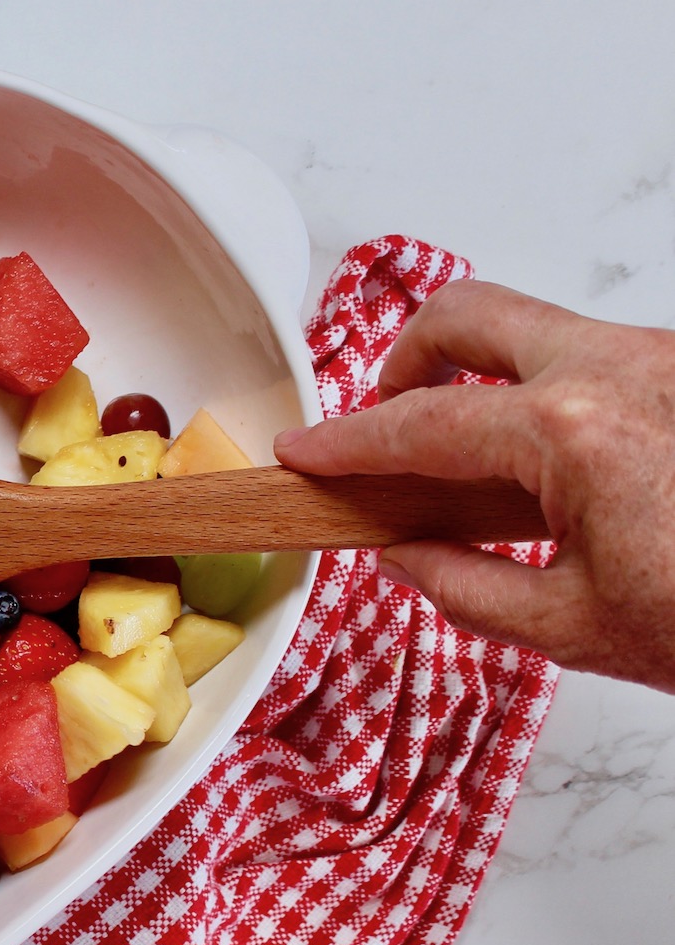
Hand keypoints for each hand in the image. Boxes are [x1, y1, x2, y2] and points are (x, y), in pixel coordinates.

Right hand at [275, 279, 674, 692]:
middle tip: (385, 422)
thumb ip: (463, 586)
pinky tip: (554, 475)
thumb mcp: (576, 628)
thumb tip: (407, 557)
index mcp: (571, 432)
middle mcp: (618, 368)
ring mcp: (664, 360)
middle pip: (467, 316)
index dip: (344, 443)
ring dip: (483, 382)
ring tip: (475, 471)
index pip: (417, 425)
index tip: (305, 452)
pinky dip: (546, 397)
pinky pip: (594, 359)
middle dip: (403, 361)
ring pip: (537, 331)